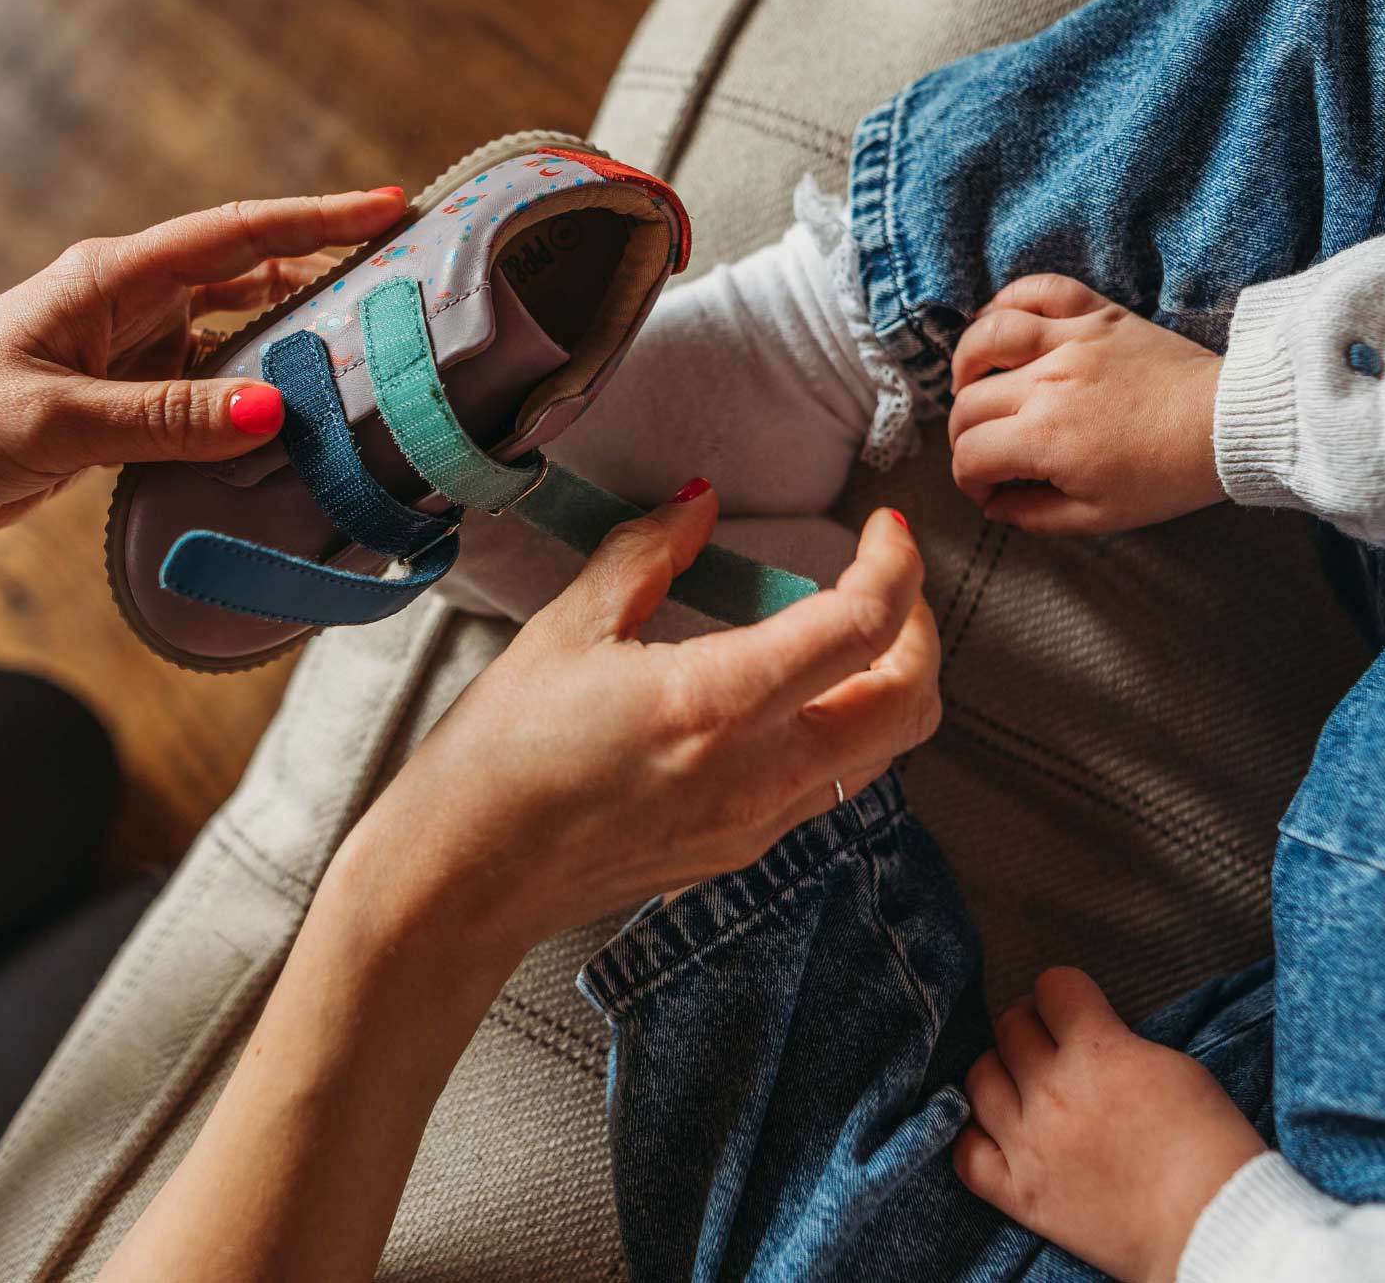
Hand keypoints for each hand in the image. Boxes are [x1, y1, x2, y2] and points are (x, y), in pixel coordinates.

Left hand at [0, 190, 404, 540]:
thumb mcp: (58, 420)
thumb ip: (168, 417)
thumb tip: (276, 408)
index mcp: (111, 279)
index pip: (235, 235)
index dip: (318, 220)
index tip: (392, 207)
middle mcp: (130, 305)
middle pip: (251, 277)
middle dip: (327, 274)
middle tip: (407, 288)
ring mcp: (131, 354)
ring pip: (238, 340)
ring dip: (295, 347)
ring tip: (372, 364)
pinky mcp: (126, 403)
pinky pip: (212, 394)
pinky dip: (256, 405)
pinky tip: (298, 430)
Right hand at [342, 488, 941, 959]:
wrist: (462, 879)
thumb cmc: (499, 754)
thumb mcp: (567, 629)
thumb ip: (647, 554)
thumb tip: (699, 504)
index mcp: (720, 703)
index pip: (863, 627)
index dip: (894, 566)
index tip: (881, 528)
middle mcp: (759, 773)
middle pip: (911, 705)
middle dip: (921, 632)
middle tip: (883, 582)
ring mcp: (757, 824)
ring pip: (882, 753)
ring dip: (889, 686)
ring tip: (844, 633)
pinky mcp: (740, 851)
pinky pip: (828, 786)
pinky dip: (841, 729)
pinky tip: (785, 695)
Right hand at [949, 274, 1224, 533]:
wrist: (1228, 424)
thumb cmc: (1168, 475)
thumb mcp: (1099, 517)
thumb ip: (1035, 516)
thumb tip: (996, 505)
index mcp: (1043, 439)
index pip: (970, 456)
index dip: (969, 481)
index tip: (989, 490)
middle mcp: (1045, 384)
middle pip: (969, 404)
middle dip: (964, 437)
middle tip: (986, 451)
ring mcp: (1069, 342)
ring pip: (985, 339)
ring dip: (965, 365)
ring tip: (971, 384)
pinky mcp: (1096, 315)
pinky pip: (1038, 290)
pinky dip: (1008, 300)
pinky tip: (999, 323)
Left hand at [953, 968, 1265, 1282]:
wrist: (1214, 1229)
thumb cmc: (1210, 1148)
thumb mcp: (1174, 1066)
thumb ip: (1117, 1041)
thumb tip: (1086, 1035)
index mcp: (1098, 1052)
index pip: (1052, 987)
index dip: (1064, 993)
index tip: (1072, 1006)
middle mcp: (1052, 1093)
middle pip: (1011, 1027)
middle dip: (1033, 1027)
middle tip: (1052, 1044)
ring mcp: (1029, 1145)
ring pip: (979, 1080)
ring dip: (1002, 1074)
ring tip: (1025, 1085)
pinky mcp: (1020, 1194)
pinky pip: (966, 1153)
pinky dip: (978, 1138)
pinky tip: (1000, 1134)